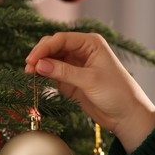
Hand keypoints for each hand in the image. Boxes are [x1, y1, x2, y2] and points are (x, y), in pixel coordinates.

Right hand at [25, 32, 154, 152]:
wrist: (126, 115)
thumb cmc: (116, 93)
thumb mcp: (89, 80)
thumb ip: (63, 72)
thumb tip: (39, 65)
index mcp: (90, 44)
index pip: (61, 39)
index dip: (44, 48)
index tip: (32, 60)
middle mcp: (82, 51)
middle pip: (54, 47)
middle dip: (40, 55)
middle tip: (28, 68)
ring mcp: (75, 66)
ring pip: (51, 60)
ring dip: (40, 66)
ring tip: (29, 74)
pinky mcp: (71, 81)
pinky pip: (53, 74)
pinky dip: (44, 76)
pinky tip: (36, 79)